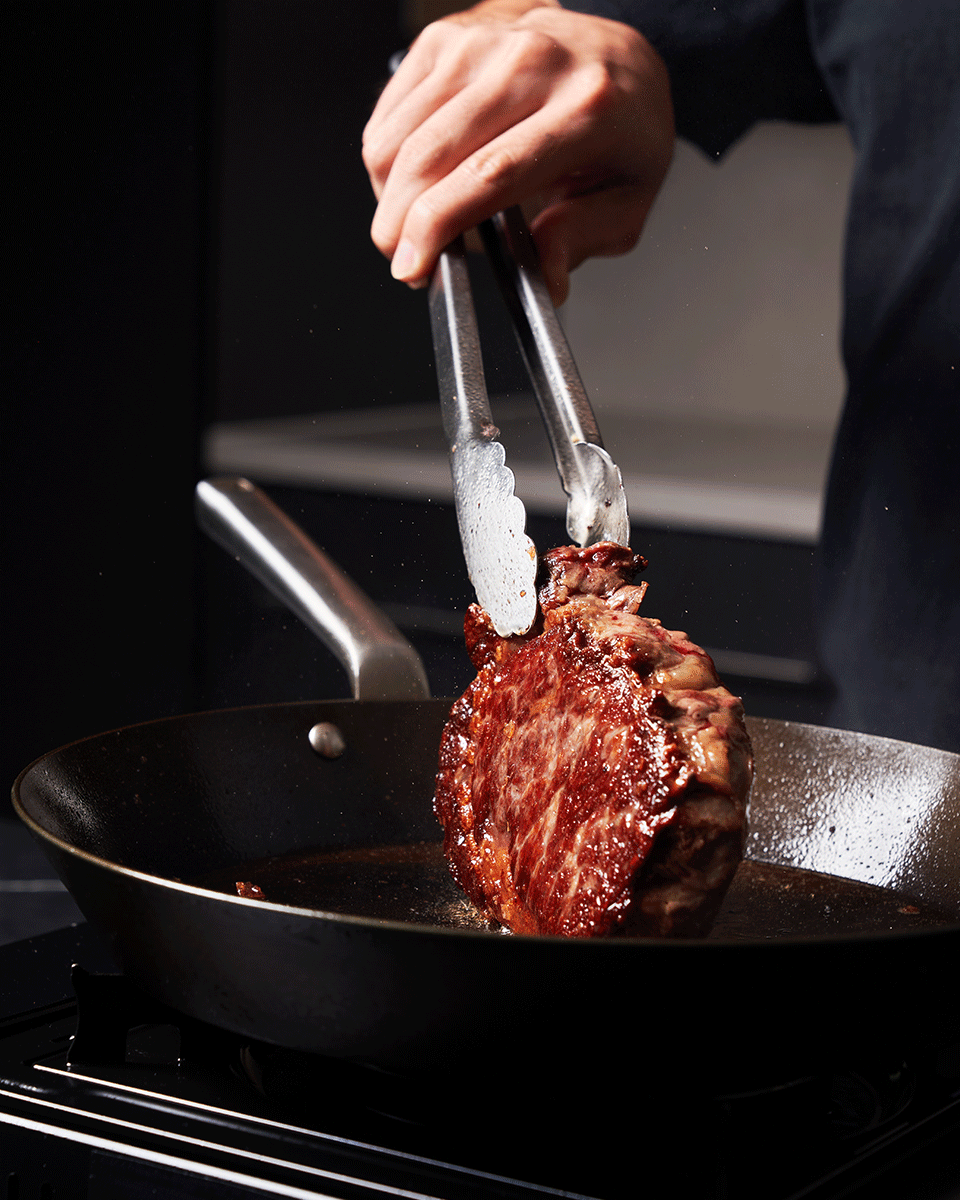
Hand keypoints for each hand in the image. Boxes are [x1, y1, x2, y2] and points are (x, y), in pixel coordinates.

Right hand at [362, 0, 673, 304]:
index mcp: (585, 110)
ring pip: (396, 137)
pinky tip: (415, 182)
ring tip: (415, 223)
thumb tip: (546, 279)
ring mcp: (482, 43)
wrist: (616, 50)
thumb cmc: (622, 128)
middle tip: (407, 260)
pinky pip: (388, 116)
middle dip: (399, 223)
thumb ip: (583, 238)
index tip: (413, 265)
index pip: (490, 171)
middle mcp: (530, 63)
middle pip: (430, 155)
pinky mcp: (446, 37)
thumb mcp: (629, 198)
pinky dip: (387, 163)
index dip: (438, 224)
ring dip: (389, 197)